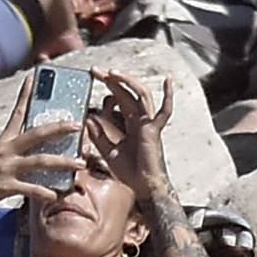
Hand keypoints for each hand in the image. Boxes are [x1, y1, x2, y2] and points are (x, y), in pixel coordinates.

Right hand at [0, 94, 81, 214]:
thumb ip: (14, 150)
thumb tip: (35, 149)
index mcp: (4, 140)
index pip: (17, 112)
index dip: (26, 94)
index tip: (34, 78)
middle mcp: (6, 150)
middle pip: (37, 134)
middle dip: (59, 128)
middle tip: (77, 125)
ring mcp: (6, 167)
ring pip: (40, 161)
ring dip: (62, 162)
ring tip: (80, 164)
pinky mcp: (5, 186)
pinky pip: (30, 188)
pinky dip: (44, 192)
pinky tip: (56, 195)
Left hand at [87, 69, 166, 199]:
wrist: (142, 186)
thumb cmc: (129, 172)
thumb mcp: (107, 151)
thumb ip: (98, 135)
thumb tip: (88, 119)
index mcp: (130, 123)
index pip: (118, 98)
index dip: (108, 87)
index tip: (94, 77)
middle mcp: (140, 119)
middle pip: (126, 93)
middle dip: (111, 80)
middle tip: (96, 70)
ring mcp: (148, 123)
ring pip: (140, 95)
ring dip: (127, 82)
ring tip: (111, 73)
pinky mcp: (154, 130)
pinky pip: (164, 111)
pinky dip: (168, 96)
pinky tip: (168, 81)